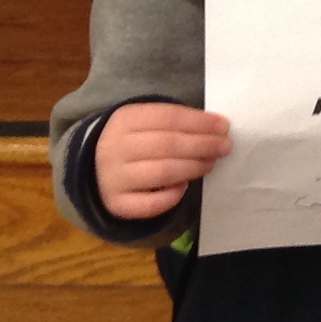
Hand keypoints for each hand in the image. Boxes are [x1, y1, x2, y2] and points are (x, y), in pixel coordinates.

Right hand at [96, 102, 230, 221]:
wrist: (94, 167)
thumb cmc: (133, 140)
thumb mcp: (146, 122)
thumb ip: (175, 122)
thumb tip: (217, 128)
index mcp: (125, 120)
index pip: (168, 117)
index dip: (200, 122)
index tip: (224, 126)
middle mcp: (115, 148)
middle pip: (168, 145)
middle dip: (203, 145)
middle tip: (225, 147)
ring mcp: (113, 178)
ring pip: (162, 173)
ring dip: (193, 168)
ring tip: (210, 164)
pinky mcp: (116, 204)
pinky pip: (151, 204)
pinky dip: (172, 196)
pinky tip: (184, 187)